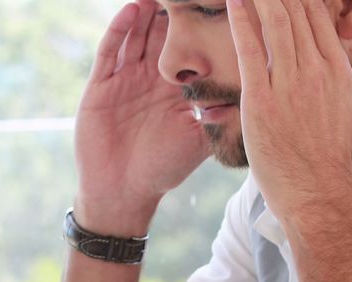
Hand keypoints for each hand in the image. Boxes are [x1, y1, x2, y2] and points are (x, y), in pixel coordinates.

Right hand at [75, 0, 209, 234]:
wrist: (122, 193)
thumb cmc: (162, 170)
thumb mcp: (197, 142)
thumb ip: (219, 118)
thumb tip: (251, 96)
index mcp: (176, 88)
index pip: (191, 49)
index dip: (203, 27)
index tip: (219, 4)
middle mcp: (151, 78)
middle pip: (163, 34)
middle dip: (174, 10)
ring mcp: (125, 79)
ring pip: (137, 35)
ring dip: (147, 11)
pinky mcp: (101, 86)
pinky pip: (110, 52)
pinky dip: (119, 30)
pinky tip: (132, 10)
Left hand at [227, 0, 351, 226]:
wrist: (318, 195)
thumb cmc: (335, 165)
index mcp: (340, 74)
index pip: (320, 22)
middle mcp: (316, 71)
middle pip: (297, 16)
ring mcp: (289, 84)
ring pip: (276, 25)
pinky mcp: (261, 101)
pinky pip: (249, 52)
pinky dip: (241, 23)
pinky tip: (235, 3)